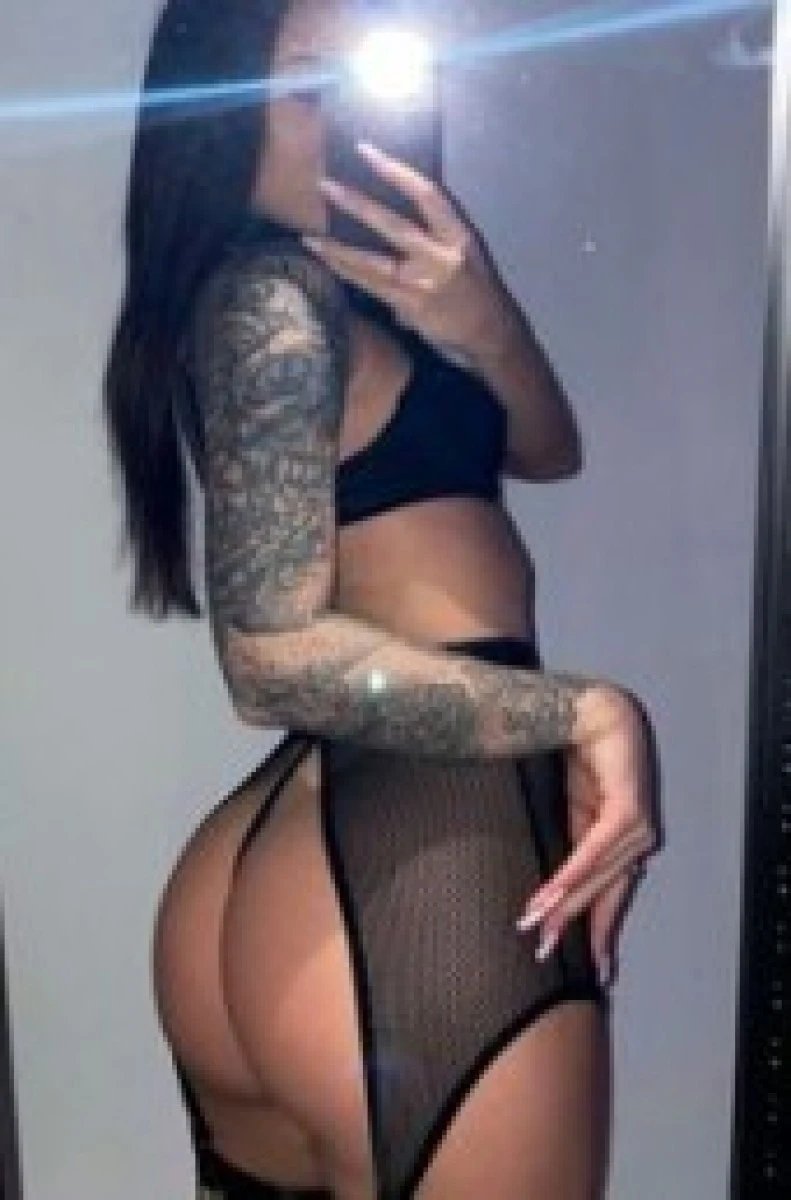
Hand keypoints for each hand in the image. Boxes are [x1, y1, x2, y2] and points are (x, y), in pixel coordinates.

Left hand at [302, 141, 510, 354]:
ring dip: (337, 249)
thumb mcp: (466, 254)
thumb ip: (434, 235)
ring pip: (372, 262)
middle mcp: (442, 256)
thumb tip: (391, 220)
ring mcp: (425, 284)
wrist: (492, 334)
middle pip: (393, 224)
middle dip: (356, 204)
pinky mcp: (410, 307)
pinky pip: (371, 287)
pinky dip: (347, 274)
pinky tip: (327, 264)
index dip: (396, 171)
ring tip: (309, 238)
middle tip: (326, 185)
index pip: (427, 194)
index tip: (366, 151)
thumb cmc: (475, 291)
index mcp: (459, 235)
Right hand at [517, 690, 656, 988]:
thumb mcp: (565, 810)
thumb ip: (571, 847)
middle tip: (544, 951)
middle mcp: (641, 826)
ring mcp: (641, 814)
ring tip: (535, 923)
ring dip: (567, 900)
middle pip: (611, 887)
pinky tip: (550, 894)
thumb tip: (555, 895)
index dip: (601, 928)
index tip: (595, 970)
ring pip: (604, 872)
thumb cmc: (567, 750)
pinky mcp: (630, 802)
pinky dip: (573, 872)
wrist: (572, 702)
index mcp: (626, 831)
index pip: (615, 888)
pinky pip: (599, 847)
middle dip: (581, 924)